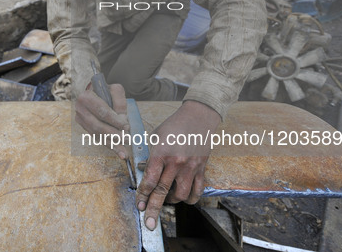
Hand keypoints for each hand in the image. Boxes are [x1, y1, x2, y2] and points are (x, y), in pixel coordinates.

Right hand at [75, 83, 129, 159]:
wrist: (95, 93)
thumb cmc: (106, 91)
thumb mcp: (115, 90)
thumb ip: (120, 102)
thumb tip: (122, 120)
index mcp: (86, 97)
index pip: (102, 112)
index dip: (114, 121)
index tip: (126, 126)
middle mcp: (80, 109)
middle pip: (98, 126)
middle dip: (114, 135)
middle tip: (127, 139)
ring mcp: (81, 120)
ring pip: (97, 135)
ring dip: (112, 144)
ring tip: (124, 151)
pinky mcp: (85, 128)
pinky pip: (97, 138)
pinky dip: (108, 145)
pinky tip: (118, 151)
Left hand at [135, 100, 220, 230]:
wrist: (198, 117)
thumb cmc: (174, 125)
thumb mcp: (155, 137)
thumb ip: (150, 156)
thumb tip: (144, 171)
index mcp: (161, 153)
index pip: (150, 180)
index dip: (143, 195)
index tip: (139, 205)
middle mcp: (176, 163)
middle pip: (163, 192)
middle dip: (153, 209)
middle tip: (149, 223)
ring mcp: (190, 167)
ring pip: (181, 195)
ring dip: (172, 202)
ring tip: (167, 201)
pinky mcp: (202, 169)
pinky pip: (197, 191)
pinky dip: (190, 198)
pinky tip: (184, 198)